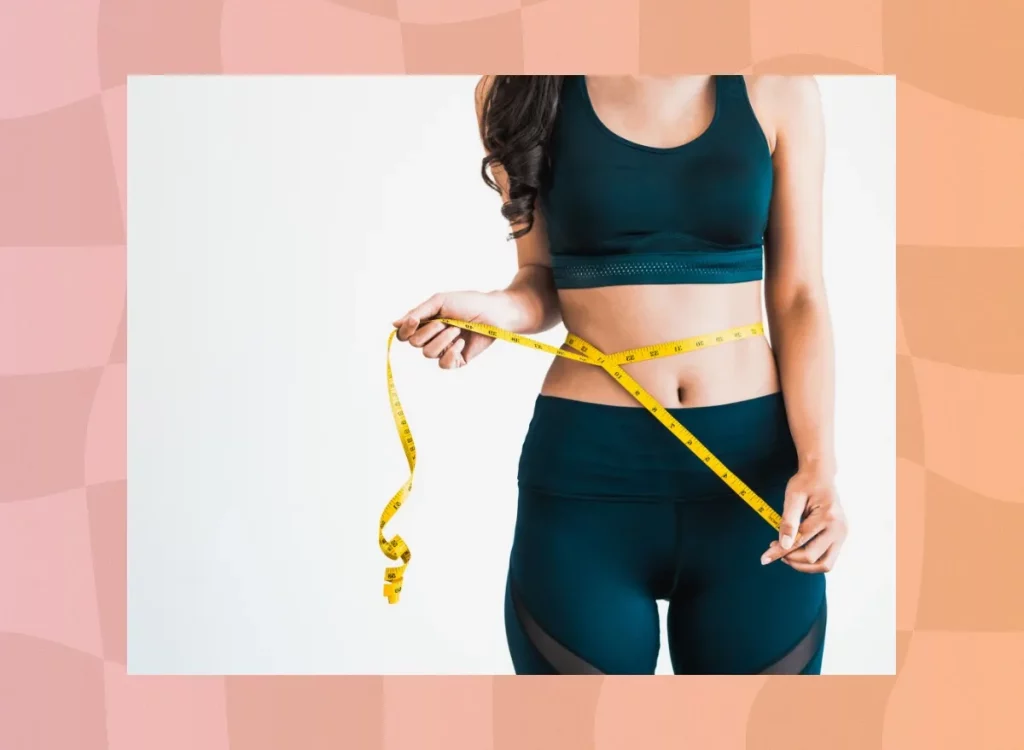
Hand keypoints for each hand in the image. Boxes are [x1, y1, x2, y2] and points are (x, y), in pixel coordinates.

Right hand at [393, 291, 512, 369]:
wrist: (494, 313)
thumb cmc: (469, 303)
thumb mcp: (440, 302)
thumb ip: (418, 313)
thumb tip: (394, 324)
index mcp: (426, 323)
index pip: (404, 334)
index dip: (406, 330)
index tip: (415, 321)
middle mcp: (432, 337)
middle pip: (414, 343)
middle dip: (430, 331)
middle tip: (447, 321)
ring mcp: (444, 349)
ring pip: (428, 353)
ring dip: (442, 339)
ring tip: (458, 330)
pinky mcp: (457, 360)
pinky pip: (443, 364)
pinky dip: (451, 352)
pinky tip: (462, 343)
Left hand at [760, 467, 847, 572]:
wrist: (820, 476)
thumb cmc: (806, 483)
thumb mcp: (793, 498)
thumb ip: (788, 522)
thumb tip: (784, 545)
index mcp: (827, 516)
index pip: (800, 542)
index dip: (780, 552)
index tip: (765, 558)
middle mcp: (839, 529)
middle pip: (813, 558)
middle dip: (791, 559)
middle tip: (775, 550)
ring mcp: (842, 535)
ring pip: (824, 564)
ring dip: (803, 565)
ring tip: (786, 555)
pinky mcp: (840, 538)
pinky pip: (827, 559)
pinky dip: (811, 561)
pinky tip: (797, 551)